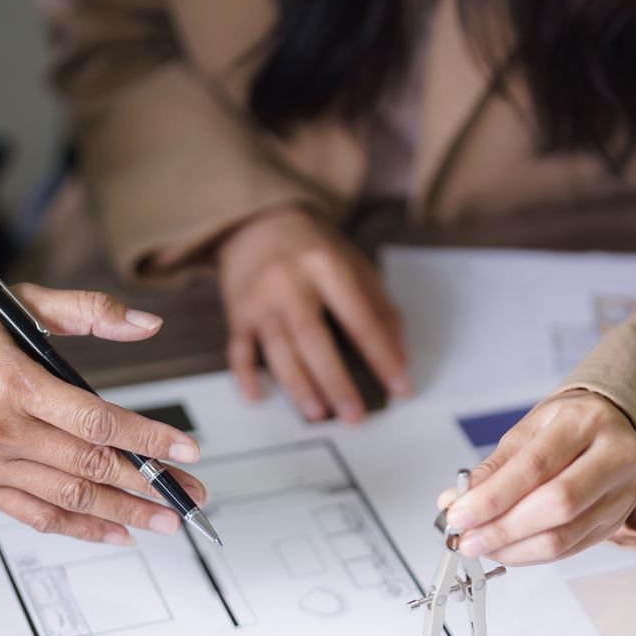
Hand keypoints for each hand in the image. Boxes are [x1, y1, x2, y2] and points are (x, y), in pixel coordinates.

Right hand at [0, 286, 206, 545]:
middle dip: (150, 485)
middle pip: (91, 467)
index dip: (147, 439)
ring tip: (167, 521)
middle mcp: (1, 429)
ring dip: (126, 514)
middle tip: (192, 496)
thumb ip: (86, 311)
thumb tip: (147, 324)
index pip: (97, 420)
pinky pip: (37, 517)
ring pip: (70, 499)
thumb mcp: (16, 303)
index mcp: (15, 382)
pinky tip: (117, 533)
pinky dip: (81, 529)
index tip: (186, 450)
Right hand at [215, 205, 409, 421]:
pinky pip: (238, 348)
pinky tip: (255, 395)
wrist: (255, 220)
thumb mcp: (353, 263)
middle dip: (336, 381)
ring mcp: (259, 299)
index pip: (360, 319)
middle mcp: (290, 282)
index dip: (382, 356)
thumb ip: (380, 307)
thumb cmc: (310, 246)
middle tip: (354, 414)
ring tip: (317, 412)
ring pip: (278, 348)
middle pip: (313, 339)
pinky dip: (244, 374)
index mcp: (326, 266)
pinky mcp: (236, 312)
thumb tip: (400, 355)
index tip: (399, 385)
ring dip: (298, 385)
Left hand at [438, 390, 635, 564]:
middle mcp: (614, 457)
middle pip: (556, 504)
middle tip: (468, 540)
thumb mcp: (531, 428)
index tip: (460, 515)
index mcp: (586, 422)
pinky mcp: (616, 521)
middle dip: (503, 529)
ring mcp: (620, 493)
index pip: (535, 466)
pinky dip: (532, 554)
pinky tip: (507, 549)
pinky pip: (570, 548)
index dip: (493, 497)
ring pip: (564, 535)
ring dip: (514, 548)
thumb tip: (456, 500)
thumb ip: (495, 466)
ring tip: (482, 546)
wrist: (619, 425)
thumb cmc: (571, 424)